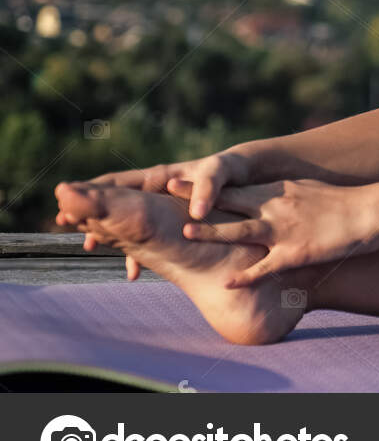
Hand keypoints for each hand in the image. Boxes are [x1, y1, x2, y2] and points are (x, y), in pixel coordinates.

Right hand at [55, 150, 254, 279]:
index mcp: (159, 176)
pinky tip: (134, 271)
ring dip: (111, 236)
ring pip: (129, 223)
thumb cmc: (230, 169)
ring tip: (93, 248)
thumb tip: (196, 214)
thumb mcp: (219, 172)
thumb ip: (205, 189)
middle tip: (73, 229)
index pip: (118, 181)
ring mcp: (162, 206)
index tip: (69, 202)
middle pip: (116, 203)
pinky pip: (149, 236)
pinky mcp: (173, 219)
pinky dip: (138, 250)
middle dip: (93, 217)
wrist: (246, 176)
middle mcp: (154, 190)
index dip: (92, 191)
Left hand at [172, 178, 378, 287]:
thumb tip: (263, 197)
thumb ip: (283, 195)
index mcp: (278, 191)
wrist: (372, 211)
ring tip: (185, 233)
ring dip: (212, 233)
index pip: (233, 187)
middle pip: (229, 201)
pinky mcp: (297, 252)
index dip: (203, 185)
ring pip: (240, 231)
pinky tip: (228, 282)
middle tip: (166, 191)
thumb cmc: (343, 203)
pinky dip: (245, 275)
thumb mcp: (308, 191)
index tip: (175, 181)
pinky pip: (266, 267)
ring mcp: (285, 230)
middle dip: (197, 198)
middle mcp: (276, 206)